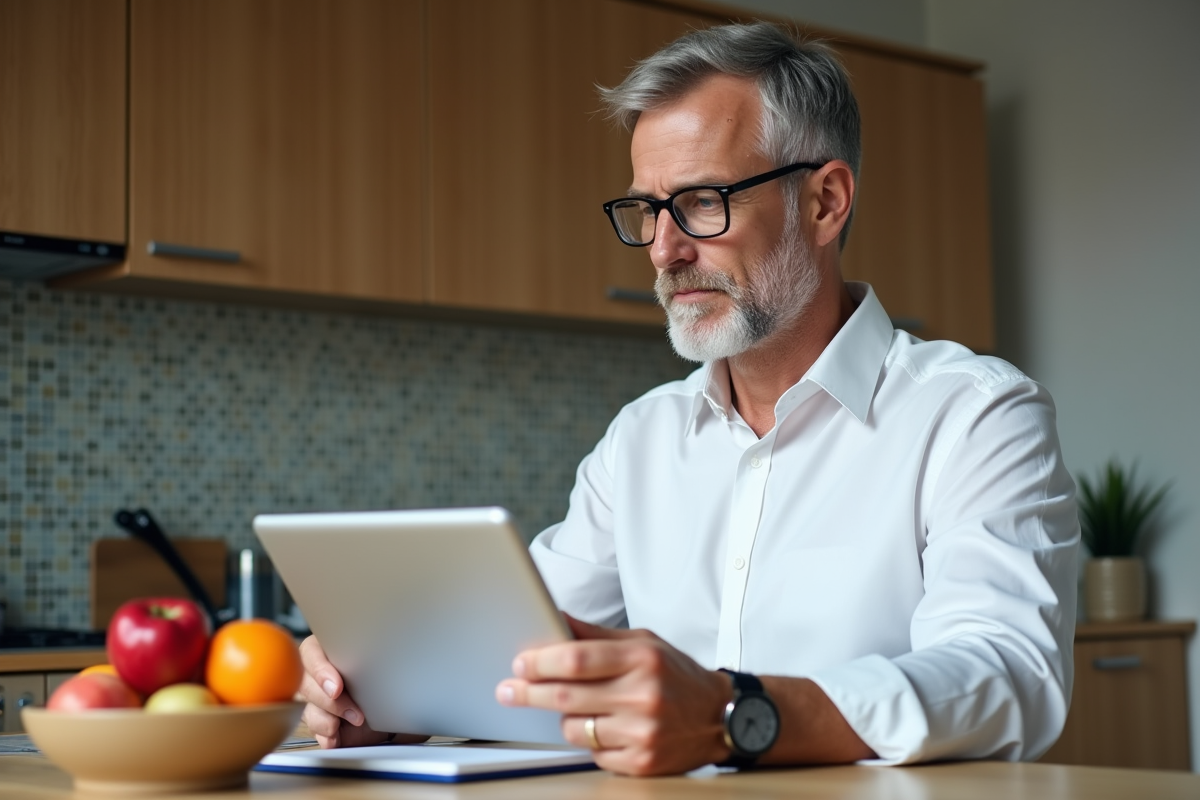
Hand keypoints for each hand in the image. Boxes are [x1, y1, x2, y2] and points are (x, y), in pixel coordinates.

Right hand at [298, 635, 389, 747]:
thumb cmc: (383, 675)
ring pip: (308, 709)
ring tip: (355, 720)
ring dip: (328, 720)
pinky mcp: (321, 722)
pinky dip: (326, 736)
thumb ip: (370, 656)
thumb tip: (377, 653)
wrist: (392, 704)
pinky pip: (315, 730)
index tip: (336, 687)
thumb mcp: (378, 660)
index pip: (310, 653)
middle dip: (328, 701)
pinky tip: (336, 737)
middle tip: (352, 709)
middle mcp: (317, 674)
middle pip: (305, 685)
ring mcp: (316, 700)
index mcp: (327, 650)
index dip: (320, 671)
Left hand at [495, 615, 731, 775]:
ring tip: (569, 708)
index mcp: (642, 658)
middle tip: (508, 690)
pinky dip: (589, 741)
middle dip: (529, 692)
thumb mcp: (643, 642)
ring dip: (562, 718)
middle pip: (567, 696)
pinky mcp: (642, 762)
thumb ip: (596, 635)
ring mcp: (643, 732)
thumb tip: (553, 618)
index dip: (541, 662)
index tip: (519, 664)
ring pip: (574, 729)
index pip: (577, 659)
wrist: (720, 716)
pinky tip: (602, 728)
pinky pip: (594, 753)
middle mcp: (643, 695)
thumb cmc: (676, 674)